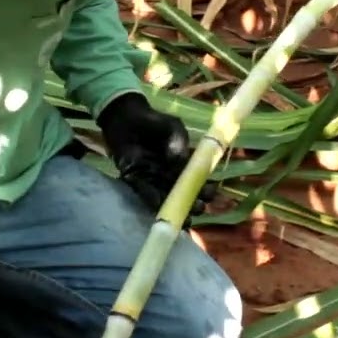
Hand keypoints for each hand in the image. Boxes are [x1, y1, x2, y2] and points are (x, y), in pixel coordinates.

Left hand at [96, 92, 215, 222]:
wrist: (126, 118)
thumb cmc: (154, 122)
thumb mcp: (173, 127)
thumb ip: (178, 142)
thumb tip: (177, 161)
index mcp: (183, 164)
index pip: (198, 180)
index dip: (205, 189)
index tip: (211, 194)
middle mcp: (170, 175)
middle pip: (184, 194)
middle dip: (193, 203)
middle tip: (199, 208)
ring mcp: (154, 179)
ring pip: (167, 198)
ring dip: (175, 209)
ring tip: (185, 219)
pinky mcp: (136, 179)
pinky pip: (145, 193)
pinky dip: (152, 201)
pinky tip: (161, 209)